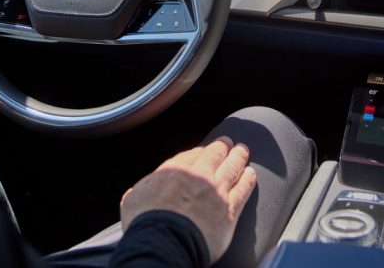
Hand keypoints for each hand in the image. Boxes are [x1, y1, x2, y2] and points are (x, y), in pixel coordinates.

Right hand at [120, 136, 256, 263]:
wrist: (165, 240)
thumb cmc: (145, 223)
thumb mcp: (131, 202)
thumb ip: (135, 194)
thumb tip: (132, 195)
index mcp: (172, 171)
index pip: (189, 155)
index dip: (198, 152)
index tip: (203, 150)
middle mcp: (197, 175)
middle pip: (213, 155)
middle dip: (221, 146)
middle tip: (227, 142)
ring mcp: (215, 190)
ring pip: (232, 167)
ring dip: (238, 157)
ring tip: (243, 150)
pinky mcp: (230, 209)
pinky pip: (243, 189)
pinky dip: (248, 179)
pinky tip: (251, 174)